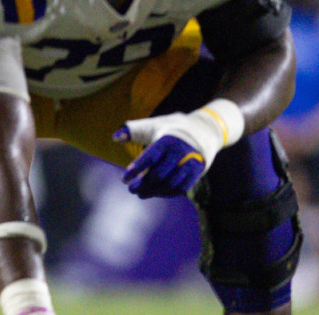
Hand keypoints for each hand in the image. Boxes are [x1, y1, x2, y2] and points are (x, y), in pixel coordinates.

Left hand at [114, 102, 239, 197]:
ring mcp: (190, 163)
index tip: (124, 179)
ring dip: (153, 192)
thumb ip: (132, 130)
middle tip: (131, 189)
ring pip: (170, 184)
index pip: (149, 158)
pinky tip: (156, 193)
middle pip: (159, 174)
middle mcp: (180, 152)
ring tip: (140, 193)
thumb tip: (114, 137)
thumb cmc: (171, 127)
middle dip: (142, 184)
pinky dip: (167, 193)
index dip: (135, 170)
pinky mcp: (198, 172)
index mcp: (167, 139)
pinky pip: (182, 187)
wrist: (204, 130)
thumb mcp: (153, 124)